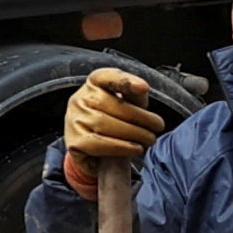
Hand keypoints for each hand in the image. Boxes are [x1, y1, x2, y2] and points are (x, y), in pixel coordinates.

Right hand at [57, 61, 174, 174]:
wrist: (100, 156)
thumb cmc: (119, 126)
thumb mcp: (129, 107)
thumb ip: (135, 95)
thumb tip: (141, 88)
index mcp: (93, 85)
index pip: (104, 77)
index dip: (123, 81)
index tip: (144, 87)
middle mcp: (79, 100)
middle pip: (108, 103)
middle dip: (139, 116)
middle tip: (158, 126)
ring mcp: (74, 121)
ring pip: (104, 123)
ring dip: (134, 133)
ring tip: (150, 139)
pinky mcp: (75, 142)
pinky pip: (99, 143)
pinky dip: (122, 146)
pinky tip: (136, 148)